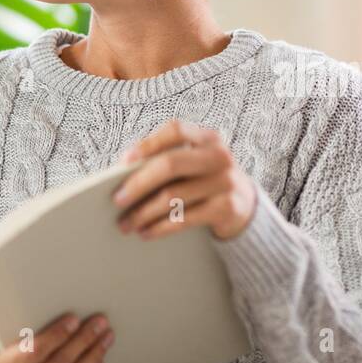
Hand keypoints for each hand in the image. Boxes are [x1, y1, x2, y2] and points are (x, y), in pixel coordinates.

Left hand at [113, 118, 256, 240]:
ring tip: (126, 223)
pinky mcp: (228, 207)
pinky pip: (185, 218)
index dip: (148, 144)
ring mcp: (226, 181)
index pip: (175, 130)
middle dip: (139, 183)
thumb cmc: (205, 181)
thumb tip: (124, 173)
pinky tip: (146, 232)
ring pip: (174, 196)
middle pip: (171, 164)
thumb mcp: (193, 164)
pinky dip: (160, 227)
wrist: (244, 205)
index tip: (124, 162)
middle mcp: (219, 155)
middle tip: (117, 199)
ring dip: (144, 212)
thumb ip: (167, 160)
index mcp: (207, 138)